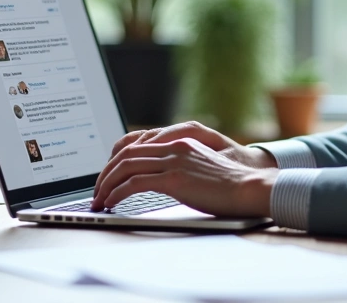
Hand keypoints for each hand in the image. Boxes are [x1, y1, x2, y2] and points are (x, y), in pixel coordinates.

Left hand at [89, 137, 276, 216]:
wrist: (250, 188)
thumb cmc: (230, 187)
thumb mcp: (201, 170)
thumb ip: (180, 168)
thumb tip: (160, 181)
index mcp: (180, 142)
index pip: (136, 144)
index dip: (116, 161)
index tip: (108, 177)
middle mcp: (174, 146)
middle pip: (125, 153)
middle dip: (105, 173)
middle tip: (96, 191)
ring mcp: (174, 161)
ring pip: (125, 166)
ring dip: (106, 184)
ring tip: (99, 201)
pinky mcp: (176, 179)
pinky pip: (135, 183)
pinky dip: (117, 193)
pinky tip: (112, 204)